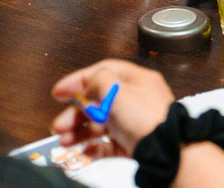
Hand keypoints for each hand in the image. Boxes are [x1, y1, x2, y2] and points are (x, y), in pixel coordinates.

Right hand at [51, 59, 174, 153]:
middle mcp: (136, 99)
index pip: (104, 72)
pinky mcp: (133, 143)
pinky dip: (94, 147)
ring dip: (79, 132)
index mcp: (137, 80)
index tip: (59, 91)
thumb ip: (99, 81)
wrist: (165, 149)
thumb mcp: (118, 91)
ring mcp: (135, 122)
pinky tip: (83, 151)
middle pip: (98, 102)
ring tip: (64, 141)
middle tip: (58, 125)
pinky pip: (109, 144)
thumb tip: (89, 84)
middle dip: (75, 114)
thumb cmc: (147, 117)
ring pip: (101, 125)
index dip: (79, 80)